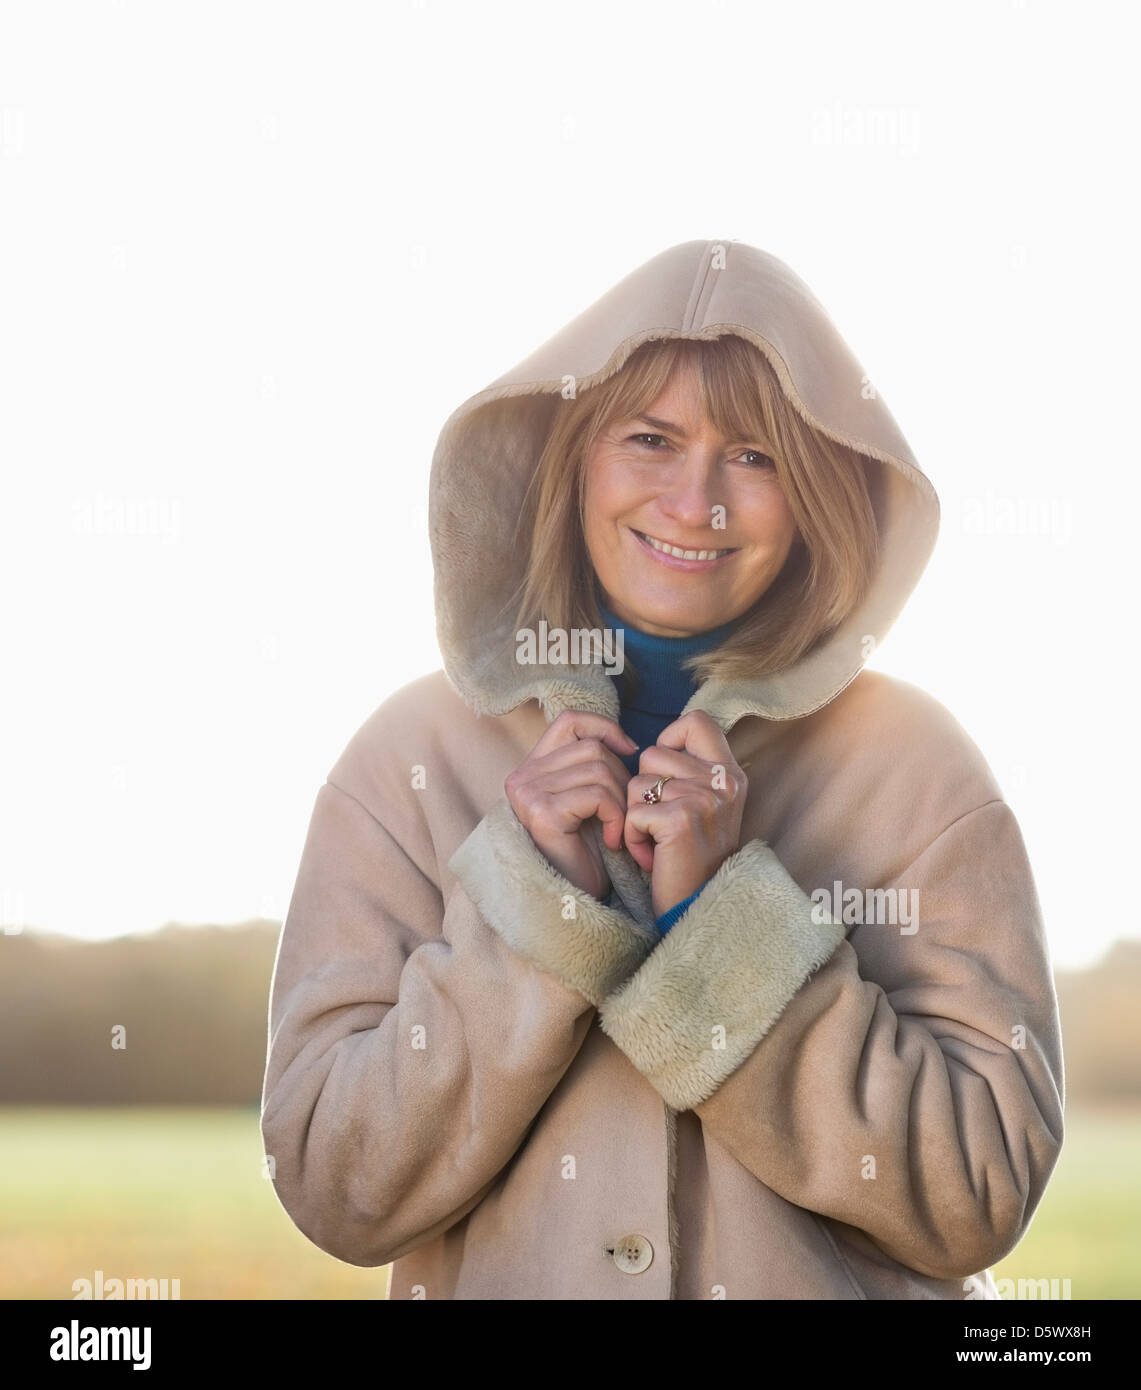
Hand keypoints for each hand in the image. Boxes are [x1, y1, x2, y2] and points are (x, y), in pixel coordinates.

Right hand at [504, 711, 636, 901]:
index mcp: (532, 766)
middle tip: (624, 813)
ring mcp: (528, 793)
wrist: (574, 899)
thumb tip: (629, 742)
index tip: (629, 752)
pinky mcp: (542, 813)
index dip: (604, 727)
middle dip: (621, 777)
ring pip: (598, 769)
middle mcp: (522, 776)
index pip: (570, 720)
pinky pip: (596, 795)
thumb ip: (595, 764)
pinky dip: (616, 817)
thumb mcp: (590, 797)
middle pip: (592, 747)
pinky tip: (613, 840)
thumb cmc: (587, 850)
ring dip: (621, 800)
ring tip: (619, 828)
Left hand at [623, 710, 747, 918]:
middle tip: (660, 822)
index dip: (669, 739)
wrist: (700, 906)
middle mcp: (723, 781)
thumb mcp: (705, 806)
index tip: (665, 775)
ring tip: (656, 841)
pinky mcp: (682, 820)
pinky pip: (633, 812)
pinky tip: (652, 856)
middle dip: (643, 789)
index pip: (696, 721)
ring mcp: (705, 799)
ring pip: (636, 783)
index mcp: (730, 772)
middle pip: (652, 754)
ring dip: (635, 817)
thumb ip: (690, 772)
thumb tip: (655, 745)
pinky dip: (634, 838)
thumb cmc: (693, 857)